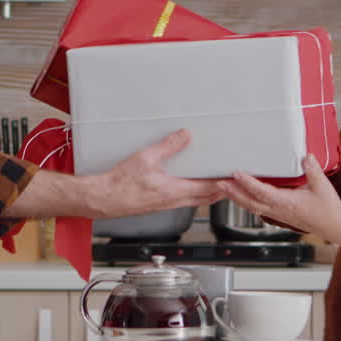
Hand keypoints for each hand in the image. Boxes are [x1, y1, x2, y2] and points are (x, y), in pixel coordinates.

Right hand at [90, 129, 225, 218]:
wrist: (104, 199)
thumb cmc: (121, 184)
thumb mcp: (146, 158)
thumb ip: (168, 146)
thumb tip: (185, 135)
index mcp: (175, 191)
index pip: (209, 189)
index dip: (225, 184)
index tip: (236, 178)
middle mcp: (174, 201)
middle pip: (207, 198)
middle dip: (223, 191)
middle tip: (235, 182)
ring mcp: (167, 205)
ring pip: (197, 201)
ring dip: (210, 193)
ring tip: (219, 183)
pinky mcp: (160, 204)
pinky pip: (186, 200)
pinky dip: (196, 194)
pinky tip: (192, 185)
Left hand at [218, 155, 340, 238]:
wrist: (334, 226)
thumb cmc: (328, 210)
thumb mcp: (322, 187)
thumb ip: (313, 170)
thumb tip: (306, 156)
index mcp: (287, 203)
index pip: (261, 192)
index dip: (247, 183)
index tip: (236, 174)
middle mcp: (279, 210)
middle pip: (249, 202)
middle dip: (232, 192)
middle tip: (218, 182)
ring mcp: (278, 214)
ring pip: (252, 207)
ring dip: (237, 197)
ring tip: (224, 188)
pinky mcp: (280, 216)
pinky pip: (258, 209)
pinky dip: (247, 202)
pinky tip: (242, 197)